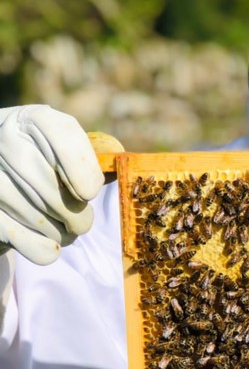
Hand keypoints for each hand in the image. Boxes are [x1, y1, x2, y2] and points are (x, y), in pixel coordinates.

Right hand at [0, 105, 103, 264]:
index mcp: (33, 119)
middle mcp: (5, 140)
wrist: (4, 170)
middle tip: (82, 220)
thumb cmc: (47, 163)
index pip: (63, 137)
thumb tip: (117, 174)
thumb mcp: (67, 150)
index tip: (89, 193)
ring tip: (65, 229)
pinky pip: (21, 238)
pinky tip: (52, 245)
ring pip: (40, 218)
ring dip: (62, 233)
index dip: (82, 171)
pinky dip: (43, 249)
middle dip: (78, 215)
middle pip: (53, 190)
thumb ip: (90, 160)